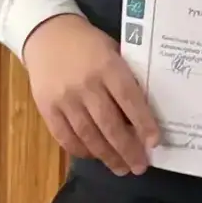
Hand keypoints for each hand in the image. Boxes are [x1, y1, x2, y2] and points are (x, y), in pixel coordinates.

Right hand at [23, 14, 159, 175]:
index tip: (154, 142)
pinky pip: (65, 137)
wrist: (46, 34)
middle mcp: (86, 85)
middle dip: (127, 149)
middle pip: (109, 124)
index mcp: (107, 66)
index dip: (143, 123)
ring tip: (121, 168)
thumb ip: (124, 78)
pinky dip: (82, 150)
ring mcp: (64, 99)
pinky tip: (95, 156)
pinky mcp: (47, 108)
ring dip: (107, 156)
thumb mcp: (113, 51)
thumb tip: (143, 113)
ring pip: (88, 135)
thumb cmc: (88, 43)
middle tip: (140, 166)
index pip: (129, 99)